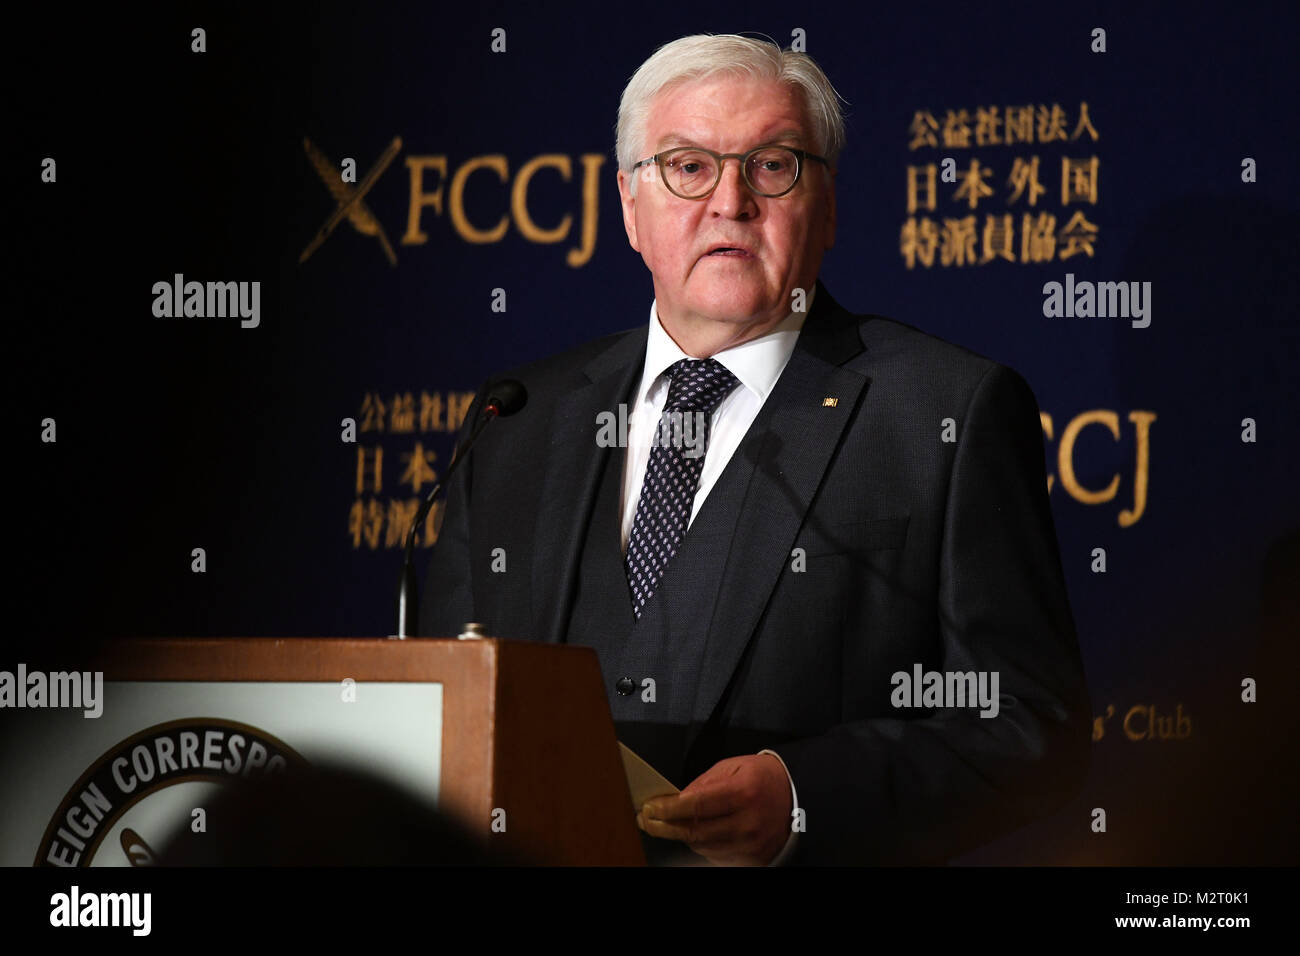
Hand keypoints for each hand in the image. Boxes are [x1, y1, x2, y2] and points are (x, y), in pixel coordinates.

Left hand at [636, 753, 791, 865]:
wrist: (798, 797)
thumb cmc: (763, 778)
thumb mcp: (733, 766)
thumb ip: (704, 782)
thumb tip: (676, 799)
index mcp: (744, 793)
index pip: (697, 805)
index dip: (669, 808)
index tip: (649, 807)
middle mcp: (748, 822)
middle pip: (696, 832)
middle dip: (665, 827)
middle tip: (646, 820)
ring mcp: (751, 844)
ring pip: (703, 846)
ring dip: (681, 836)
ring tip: (666, 824)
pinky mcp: (753, 858)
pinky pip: (716, 855)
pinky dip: (700, 844)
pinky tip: (693, 832)